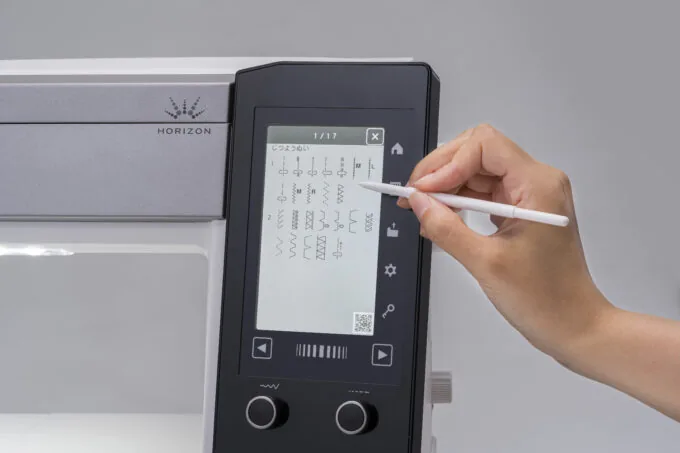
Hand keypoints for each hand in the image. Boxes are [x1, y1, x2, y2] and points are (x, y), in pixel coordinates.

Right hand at [401, 124, 611, 359]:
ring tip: (422, 211)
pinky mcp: (523, 209)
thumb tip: (417, 202)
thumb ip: (446, 228)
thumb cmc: (544, 299)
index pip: (484, 146)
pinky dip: (460, 202)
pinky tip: (441, 219)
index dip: (447, 164)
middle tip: (414, 196)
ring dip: (447, 187)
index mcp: (537, 185)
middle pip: (479, 152)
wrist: (574, 326)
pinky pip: (485, 192)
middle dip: (442, 171)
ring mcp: (531, 195)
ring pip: (478, 172)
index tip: (422, 191)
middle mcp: (537, 181)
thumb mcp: (485, 263)